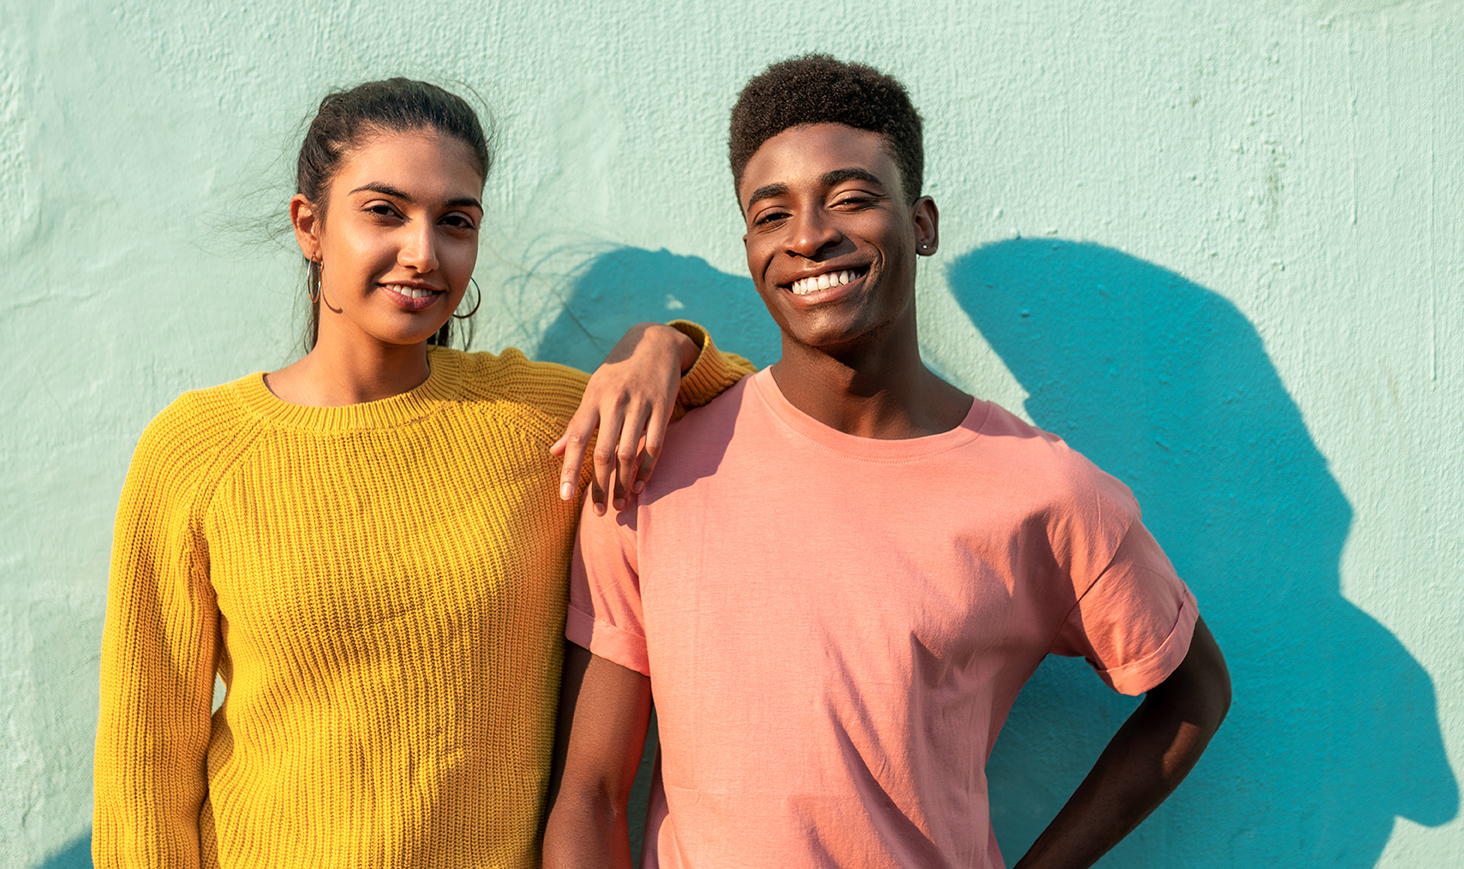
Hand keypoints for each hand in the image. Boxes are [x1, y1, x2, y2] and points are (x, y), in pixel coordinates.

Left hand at [551, 323, 698, 513]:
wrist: (655, 343)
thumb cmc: (618, 373)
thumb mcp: (592, 390)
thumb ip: (576, 423)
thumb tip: (552, 452)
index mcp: (592, 399)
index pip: (576, 439)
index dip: (569, 469)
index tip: (565, 497)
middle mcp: (614, 402)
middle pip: (604, 453)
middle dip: (600, 486)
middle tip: (598, 512)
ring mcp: (640, 405)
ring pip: (629, 453)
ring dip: (623, 483)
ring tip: (619, 505)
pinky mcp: (662, 408)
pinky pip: (654, 445)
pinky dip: (647, 469)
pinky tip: (639, 486)